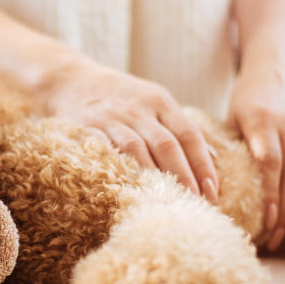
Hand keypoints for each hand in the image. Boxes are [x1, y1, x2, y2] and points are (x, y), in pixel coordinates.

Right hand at [42, 62, 218, 202]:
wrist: (70, 79)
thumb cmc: (120, 96)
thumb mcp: (154, 102)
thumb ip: (181, 128)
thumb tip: (214, 158)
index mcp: (160, 101)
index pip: (188, 134)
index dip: (202, 164)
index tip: (213, 190)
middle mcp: (138, 108)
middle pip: (167, 145)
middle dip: (184, 176)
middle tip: (196, 204)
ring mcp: (112, 118)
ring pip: (138, 150)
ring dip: (155, 179)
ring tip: (168, 203)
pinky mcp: (87, 128)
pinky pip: (106, 151)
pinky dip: (120, 170)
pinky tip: (131, 189)